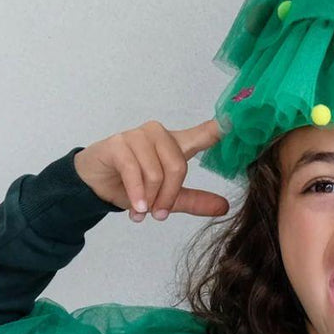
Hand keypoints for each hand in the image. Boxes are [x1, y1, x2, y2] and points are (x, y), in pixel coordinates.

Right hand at [74, 119, 228, 222]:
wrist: (93, 184)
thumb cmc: (132, 185)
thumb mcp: (166, 197)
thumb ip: (194, 200)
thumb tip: (224, 208)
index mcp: (175, 143)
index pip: (204, 132)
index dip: (223, 126)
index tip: (240, 119)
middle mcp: (159, 134)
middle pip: (178, 165)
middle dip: (168, 195)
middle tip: (159, 214)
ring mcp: (138, 136)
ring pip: (156, 171)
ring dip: (149, 198)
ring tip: (142, 212)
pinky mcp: (118, 143)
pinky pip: (135, 171)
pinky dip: (137, 194)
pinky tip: (136, 209)